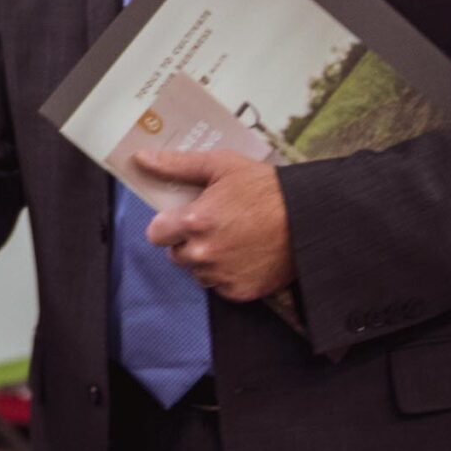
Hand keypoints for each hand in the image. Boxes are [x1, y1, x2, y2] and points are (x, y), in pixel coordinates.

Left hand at [134, 149, 293, 302]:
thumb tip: (141, 159)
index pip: (156, 234)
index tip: (183, 218)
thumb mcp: (221, 166)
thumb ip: (177, 165)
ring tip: (233, 240)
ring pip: (198, 272)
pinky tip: (245, 256)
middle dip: (188, 242)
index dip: (168, 225)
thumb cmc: (265, 187)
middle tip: (215, 226)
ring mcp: (222, 275)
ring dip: (207, 260)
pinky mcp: (240, 292)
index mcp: (194, 222)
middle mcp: (204, 253)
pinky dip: (228, 275)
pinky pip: (220, 286)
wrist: (309, 218)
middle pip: (176, 255)